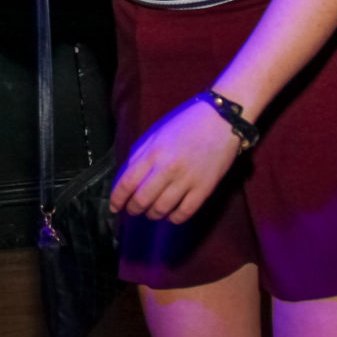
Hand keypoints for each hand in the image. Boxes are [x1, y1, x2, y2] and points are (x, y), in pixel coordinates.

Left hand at [109, 98, 243, 224]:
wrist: (222, 119)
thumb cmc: (186, 123)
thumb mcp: (156, 133)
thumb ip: (140, 155)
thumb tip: (127, 179)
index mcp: (152, 152)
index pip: (127, 183)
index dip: (117, 199)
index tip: (114, 207)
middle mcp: (167, 168)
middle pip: (142, 200)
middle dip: (133, 209)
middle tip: (133, 210)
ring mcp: (187, 179)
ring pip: (162, 209)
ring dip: (152, 214)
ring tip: (152, 212)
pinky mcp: (205, 188)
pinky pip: (184, 212)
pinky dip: (174, 218)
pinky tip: (171, 215)